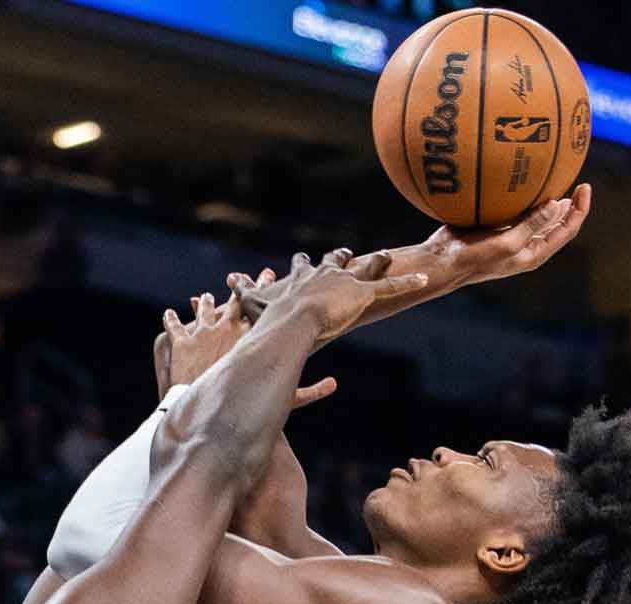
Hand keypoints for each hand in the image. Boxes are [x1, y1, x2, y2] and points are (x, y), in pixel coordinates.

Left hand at [155, 290, 336, 408]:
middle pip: (231, 303)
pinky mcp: (179, 341)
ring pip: (203, 312)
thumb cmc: (243, 404)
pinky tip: (169, 314)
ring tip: (200, 297)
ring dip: (203, 305)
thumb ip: (311, 390)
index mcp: (249, 334)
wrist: (205, 402)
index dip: (265, 288)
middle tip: (237, 277)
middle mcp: (225, 327)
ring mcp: (201, 332)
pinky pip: (173, 326)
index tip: (270, 271)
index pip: (260, 306)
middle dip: (235, 290)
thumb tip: (334, 385)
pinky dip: (171, 320)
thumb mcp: (281, 398)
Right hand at [229, 249, 428, 348]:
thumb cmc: (269, 324)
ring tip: (388, 255)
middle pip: (331, 262)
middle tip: (343, 252)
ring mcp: (343, 283)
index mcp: (297, 282)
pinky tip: (426, 279)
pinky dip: (407, 282)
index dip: (301, 266)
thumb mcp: (248, 313)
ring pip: (364, 269)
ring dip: (377, 262)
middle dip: (337, 258)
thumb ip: (233, 307)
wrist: (291, 323)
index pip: (299, 270)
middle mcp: (321, 276)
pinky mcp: (363, 294)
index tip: (301, 261)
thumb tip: (205, 303)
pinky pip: (389, 287)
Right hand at [432, 182, 591, 288]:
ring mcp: (513, 238)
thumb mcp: (507, 243)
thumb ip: (531, 225)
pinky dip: (528, 200)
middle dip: (571, 206)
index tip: (584, 187)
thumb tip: (556, 205)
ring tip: (560, 183)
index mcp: (534, 253)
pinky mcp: (498, 229)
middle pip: (558, 225)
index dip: (580, 210)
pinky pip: (520, 212)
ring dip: (551, 202)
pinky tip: (525, 184)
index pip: (567, 230)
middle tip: (578, 183)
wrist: (443, 263)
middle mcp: (528, 246)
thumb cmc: (474, 259)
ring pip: (540, 218)